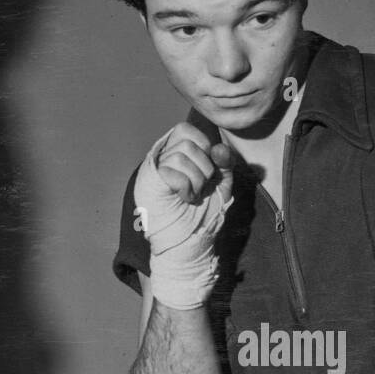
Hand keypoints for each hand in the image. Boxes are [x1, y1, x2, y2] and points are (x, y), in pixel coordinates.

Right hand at [134, 125, 234, 308]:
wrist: (189, 244)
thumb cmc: (202, 215)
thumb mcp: (220, 185)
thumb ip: (224, 163)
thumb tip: (220, 148)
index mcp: (174, 154)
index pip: (187, 129)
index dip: (203, 146)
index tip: (209, 171)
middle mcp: (160, 159)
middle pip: (187, 141)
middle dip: (203, 167)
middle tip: (199, 188)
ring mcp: (152, 171)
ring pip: (181, 155)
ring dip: (195, 180)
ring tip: (191, 196)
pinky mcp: (150, 184)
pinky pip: (172, 171)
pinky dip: (185, 186)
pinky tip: (185, 199)